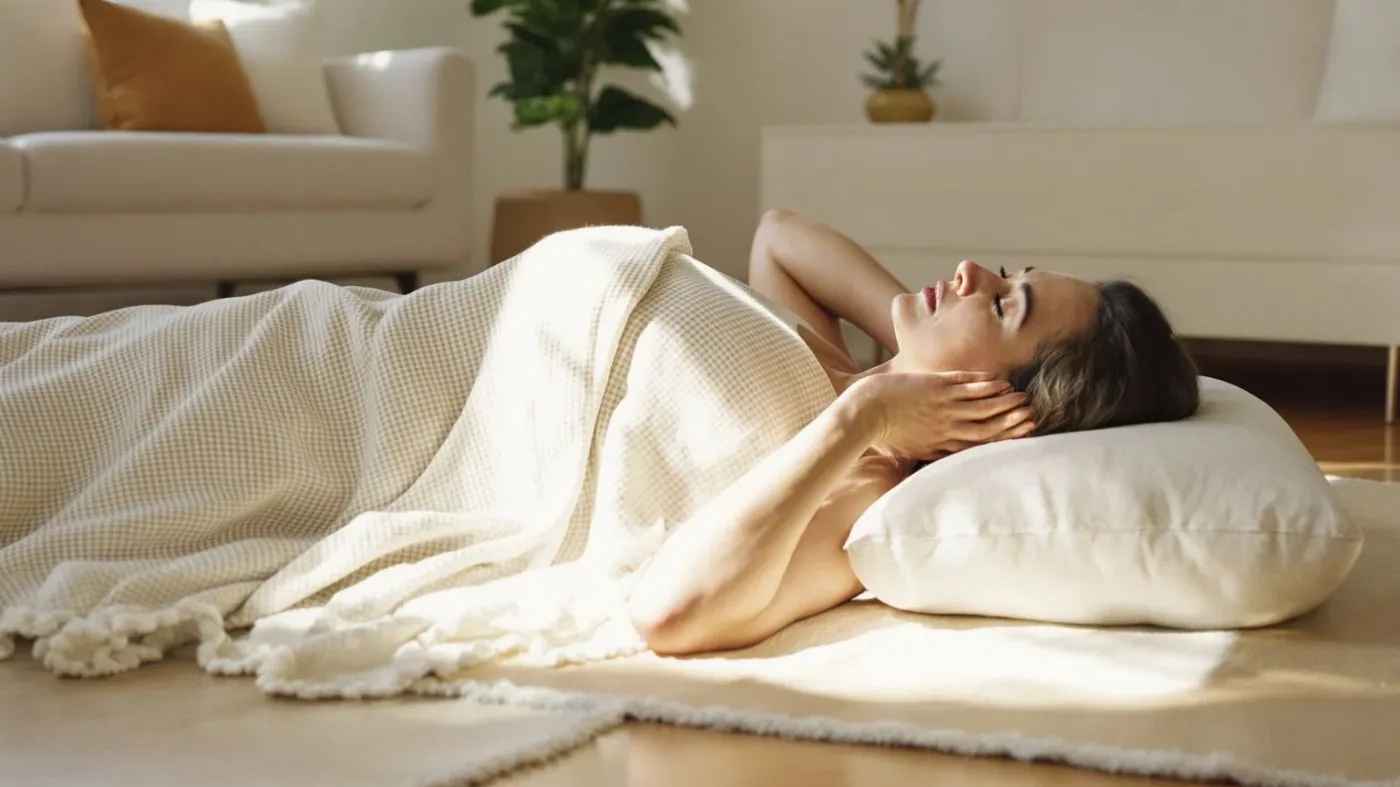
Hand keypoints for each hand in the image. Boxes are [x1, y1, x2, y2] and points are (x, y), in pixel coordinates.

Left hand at [850, 371, 1035, 460]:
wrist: (862, 413)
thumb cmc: (878, 432)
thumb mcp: (905, 449)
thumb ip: (926, 450)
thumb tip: (938, 452)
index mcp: (940, 445)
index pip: (978, 443)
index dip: (1003, 437)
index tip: (1021, 433)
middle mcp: (946, 427)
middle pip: (986, 426)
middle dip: (1010, 421)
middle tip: (1031, 414)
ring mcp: (942, 406)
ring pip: (980, 405)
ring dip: (1003, 401)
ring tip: (1022, 396)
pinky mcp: (934, 387)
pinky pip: (965, 386)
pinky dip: (983, 384)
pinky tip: (997, 380)